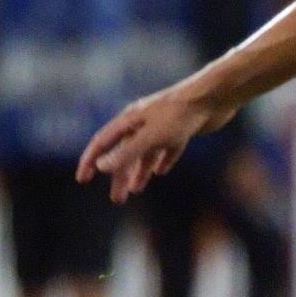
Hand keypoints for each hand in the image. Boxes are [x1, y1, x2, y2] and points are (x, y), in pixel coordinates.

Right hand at [79, 85, 223, 200]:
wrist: (213, 96)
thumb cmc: (180, 115)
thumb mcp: (150, 138)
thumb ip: (126, 153)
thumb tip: (100, 166)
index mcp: (129, 120)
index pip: (102, 142)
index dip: (90, 161)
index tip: (82, 179)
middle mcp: (141, 121)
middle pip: (123, 152)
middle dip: (119, 176)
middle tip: (117, 199)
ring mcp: (161, 125)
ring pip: (144, 152)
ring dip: (138, 172)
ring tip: (136, 190)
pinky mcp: (180, 128)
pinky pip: (166, 148)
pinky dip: (161, 161)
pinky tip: (161, 172)